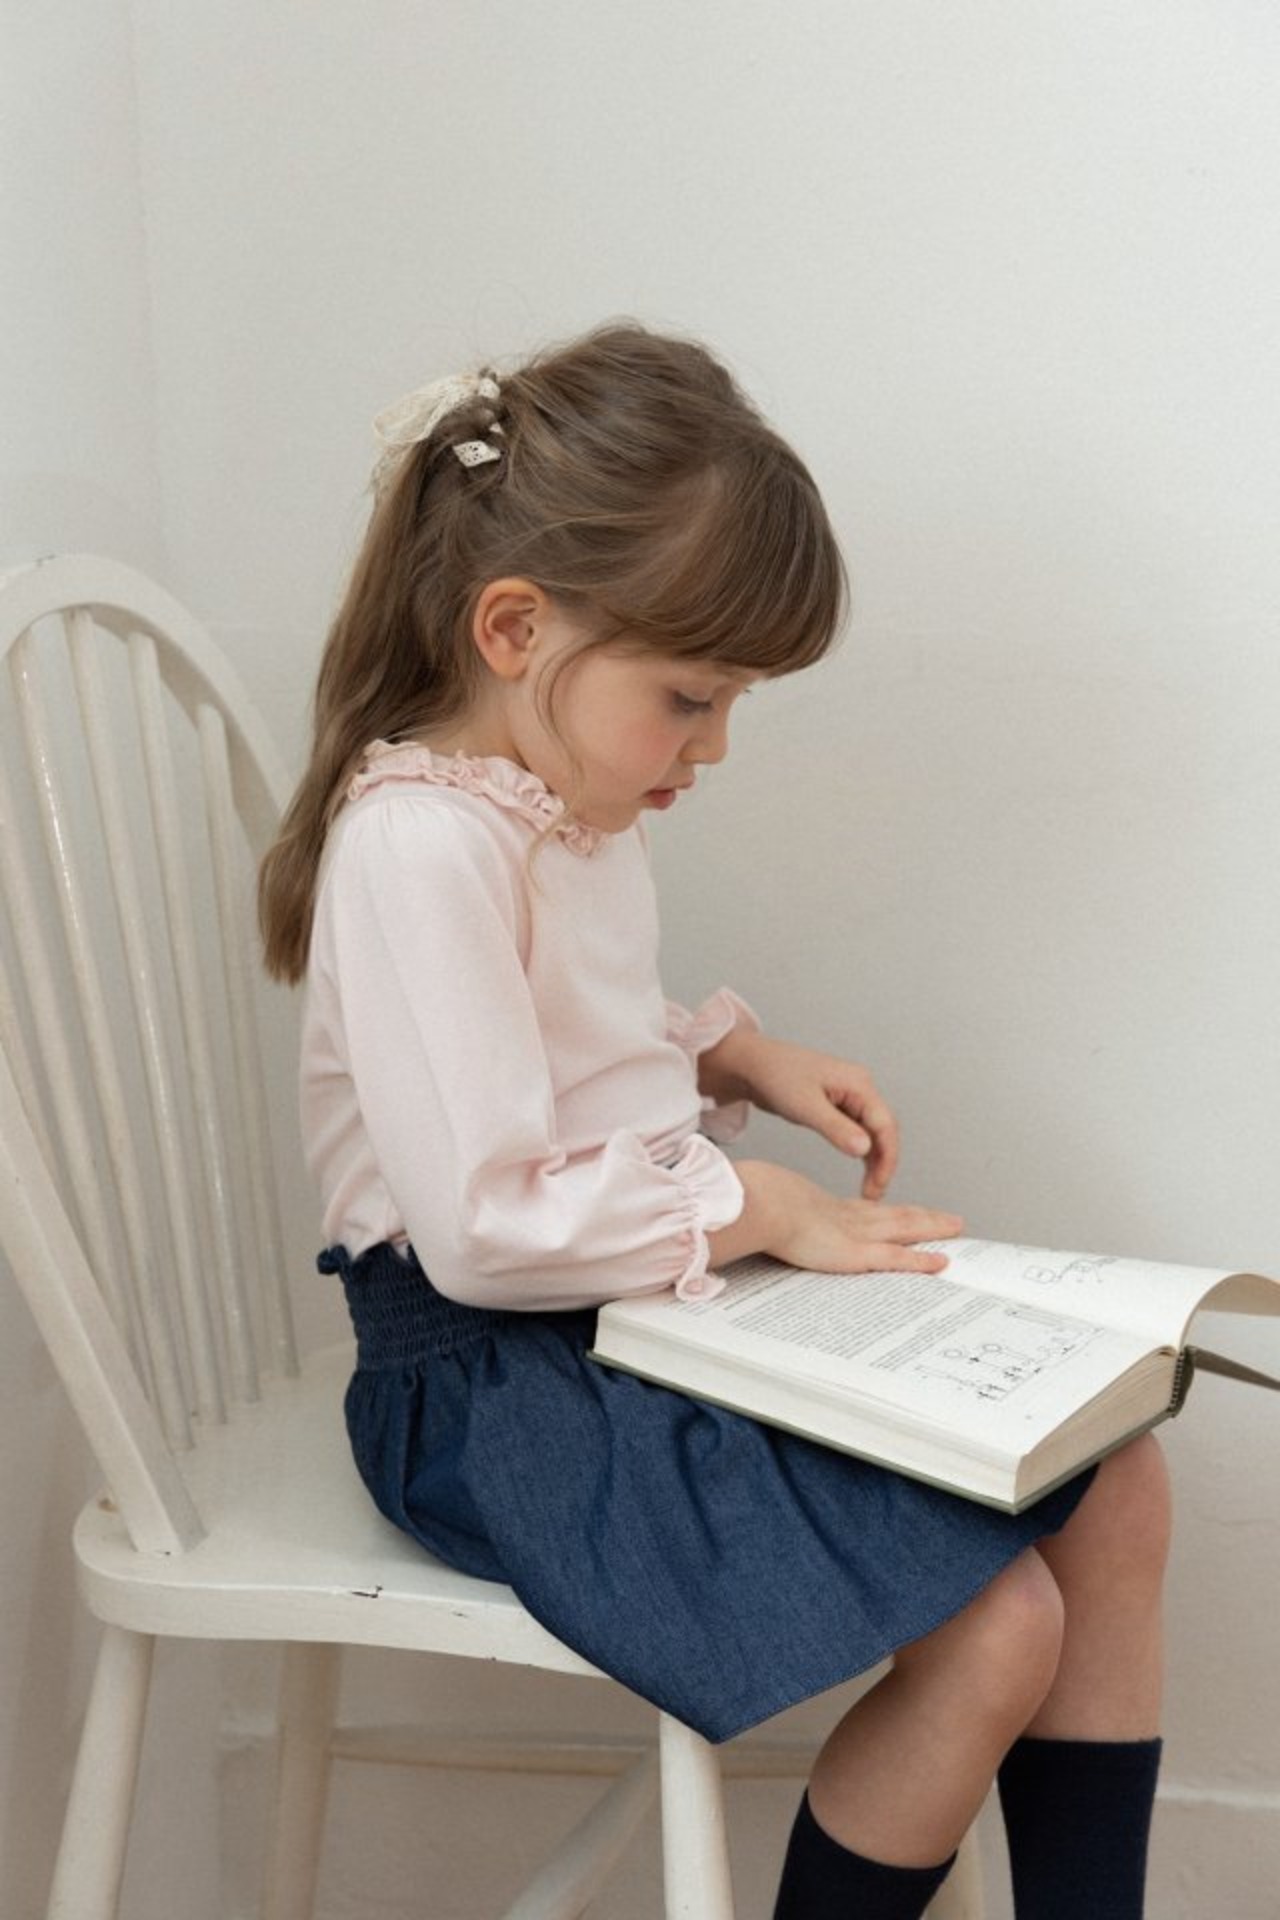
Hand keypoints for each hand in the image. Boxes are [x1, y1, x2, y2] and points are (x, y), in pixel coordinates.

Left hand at [701, 1031, 898, 1197]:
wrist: (753, 1065)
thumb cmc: (776, 1076)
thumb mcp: (805, 1106)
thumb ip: (836, 1128)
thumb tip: (865, 1149)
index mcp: (858, 1083)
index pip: (885, 1125)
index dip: (887, 1158)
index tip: (878, 1186)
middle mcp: (860, 1088)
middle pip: (884, 1130)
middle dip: (883, 1163)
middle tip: (873, 1195)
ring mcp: (851, 1096)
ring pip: (873, 1132)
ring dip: (875, 1160)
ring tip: (868, 1190)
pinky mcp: (839, 1105)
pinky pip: (859, 1130)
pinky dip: (862, 1151)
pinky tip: (861, 1170)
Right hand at [708, 1161, 962, 1275]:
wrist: (756, 1203)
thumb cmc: (752, 1204)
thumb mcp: (761, 1210)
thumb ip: (761, 1217)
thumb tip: (745, 1220)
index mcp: (825, 1209)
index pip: (868, 1211)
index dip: (890, 1212)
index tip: (907, 1212)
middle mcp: (846, 1218)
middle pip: (895, 1216)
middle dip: (924, 1217)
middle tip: (950, 1219)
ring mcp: (854, 1234)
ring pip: (905, 1230)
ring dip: (932, 1230)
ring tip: (956, 1229)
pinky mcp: (856, 1253)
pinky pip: (897, 1258)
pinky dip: (920, 1261)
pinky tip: (941, 1263)